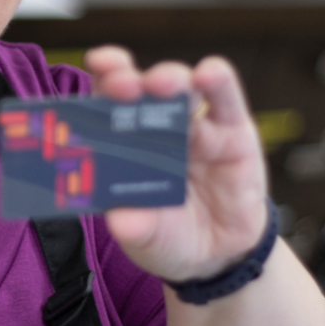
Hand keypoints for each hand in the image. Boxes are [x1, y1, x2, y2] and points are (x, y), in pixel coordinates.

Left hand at [85, 47, 269, 283]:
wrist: (220, 255)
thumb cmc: (171, 237)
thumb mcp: (149, 239)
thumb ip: (136, 229)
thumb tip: (120, 220)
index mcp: (126, 146)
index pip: (108, 105)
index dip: (97, 85)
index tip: (90, 69)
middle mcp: (158, 128)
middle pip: (140, 90)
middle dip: (128, 81)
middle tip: (120, 84)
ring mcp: (197, 126)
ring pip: (182, 89)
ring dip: (169, 78)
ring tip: (161, 83)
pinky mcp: (234, 131)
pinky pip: (226, 99)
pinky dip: (217, 80)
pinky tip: (209, 73)